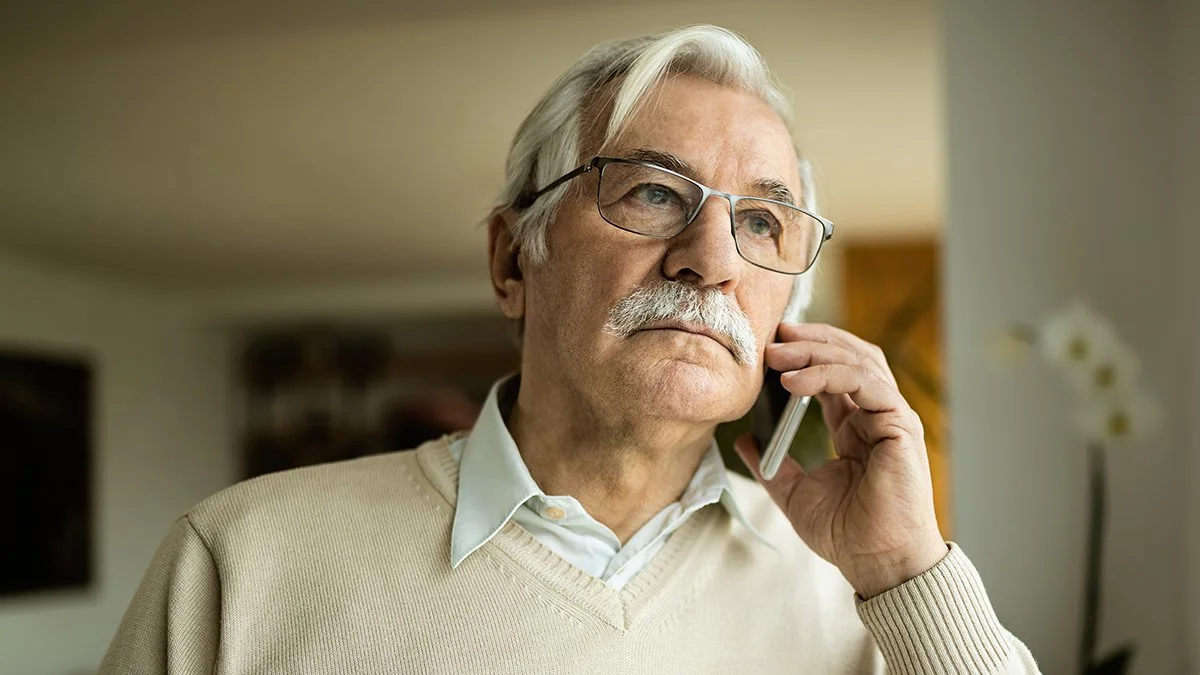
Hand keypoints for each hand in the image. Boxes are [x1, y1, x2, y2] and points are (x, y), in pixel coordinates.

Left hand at [734, 322, 947, 597]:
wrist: (876, 563)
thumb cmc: (846, 534)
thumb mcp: (794, 492)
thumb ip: (771, 464)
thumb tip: (744, 441)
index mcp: (855, 427)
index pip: (835, 371)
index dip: (805, 352)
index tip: (769, 345)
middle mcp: (876, 416)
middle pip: (850, 356)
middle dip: (810, 341)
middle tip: (772, 338)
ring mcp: (892, 418)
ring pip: (859, 361)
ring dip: (816, 351)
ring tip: (777, 354)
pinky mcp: (901, 426)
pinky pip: (866, 384)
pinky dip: (830, 374)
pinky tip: (796, 382)